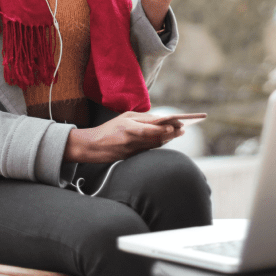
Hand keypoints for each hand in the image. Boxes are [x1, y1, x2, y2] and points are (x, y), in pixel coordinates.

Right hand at [63, 111, 184, 163]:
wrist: (92, 146)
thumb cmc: (110, 128)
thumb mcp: (124, 117)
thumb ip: (142, 118)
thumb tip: (160, 119)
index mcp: (128, 126)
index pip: (150, 128)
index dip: (164, 127)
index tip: (176, 124)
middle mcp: (130, 138)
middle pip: (155, 137)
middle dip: (170, 134)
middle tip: (182, 130)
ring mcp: (131, 149)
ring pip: (153, 145)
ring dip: (167, 139)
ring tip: (178, 133)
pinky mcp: (131, 157)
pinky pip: (148, 150)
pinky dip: (158, 145)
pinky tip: (166, 140)